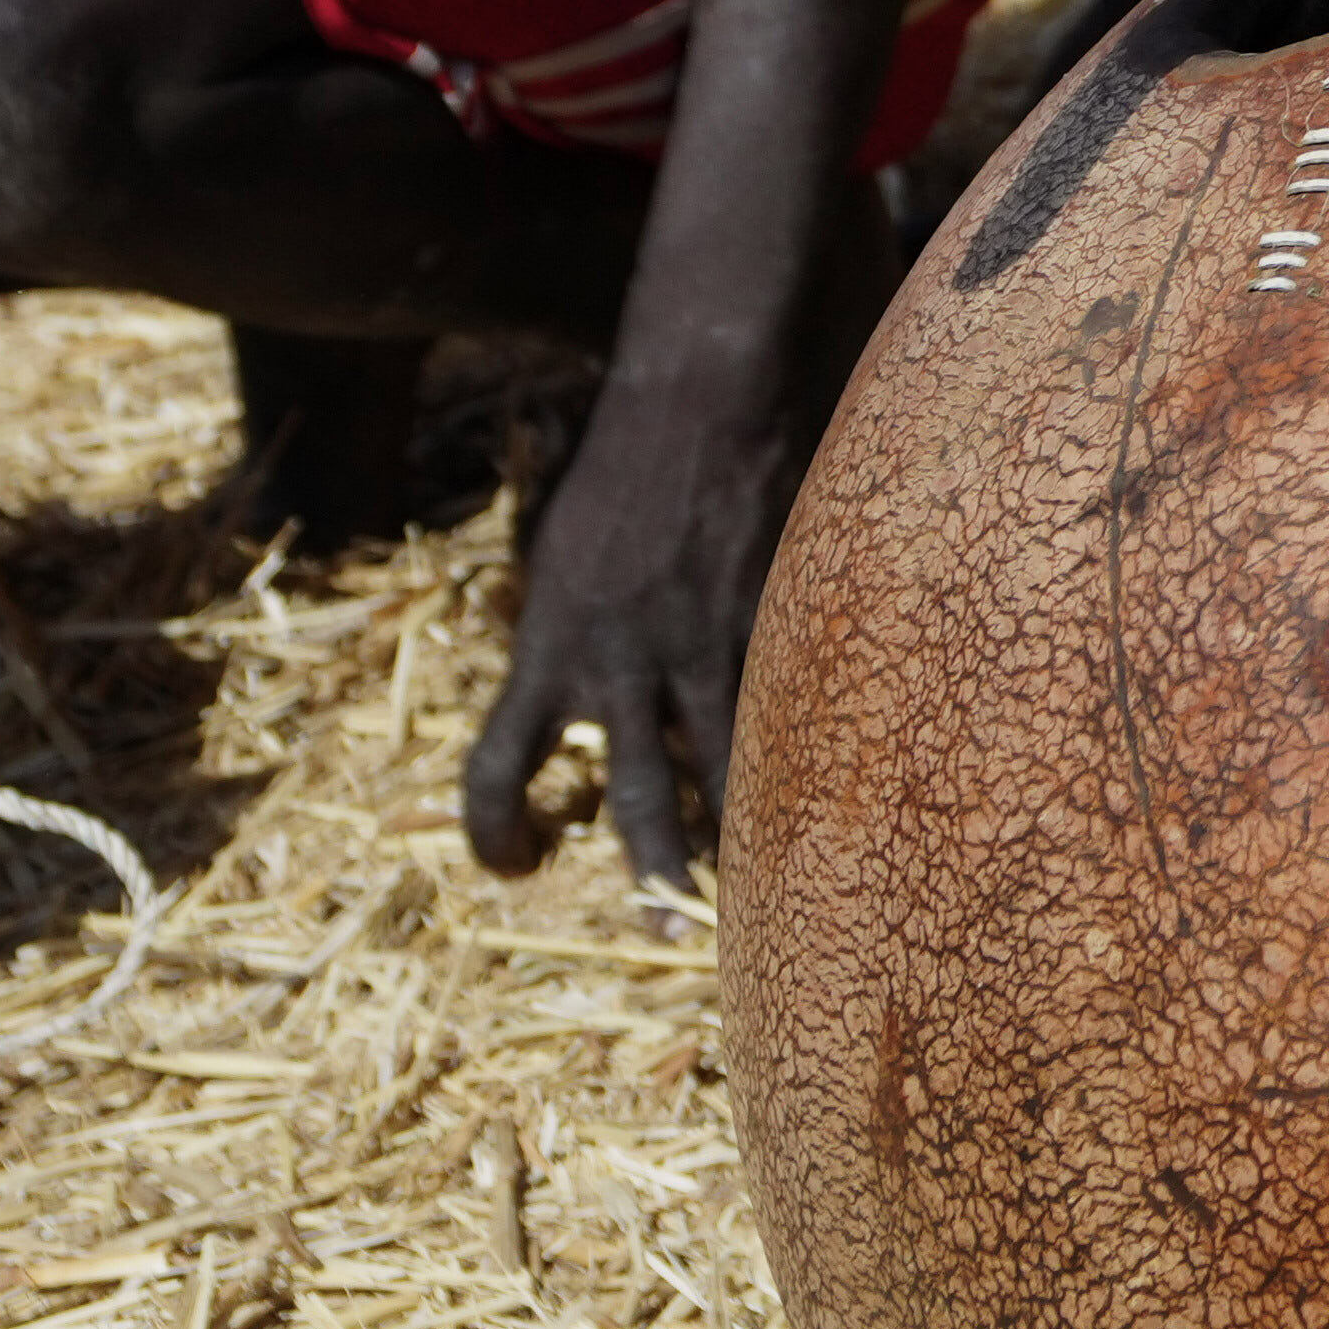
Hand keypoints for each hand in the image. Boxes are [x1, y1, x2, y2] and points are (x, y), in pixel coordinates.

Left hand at [464, 344, 809, 887]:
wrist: (701, 399)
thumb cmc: (620, 469)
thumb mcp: (560, 559)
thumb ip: (566, 637)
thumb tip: (576, 690)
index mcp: (548, 647)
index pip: (497, 768)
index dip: (497, 830)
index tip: (514, 861)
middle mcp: (621, 666)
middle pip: (633, 799)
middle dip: (654, 872)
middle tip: (669, 928)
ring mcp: (705, 650)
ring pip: (724, 772)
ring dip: (743, 839)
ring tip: (766, 896)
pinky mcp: (772, 626)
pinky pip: (787, 713)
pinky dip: (803, 757)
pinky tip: (831, 789)